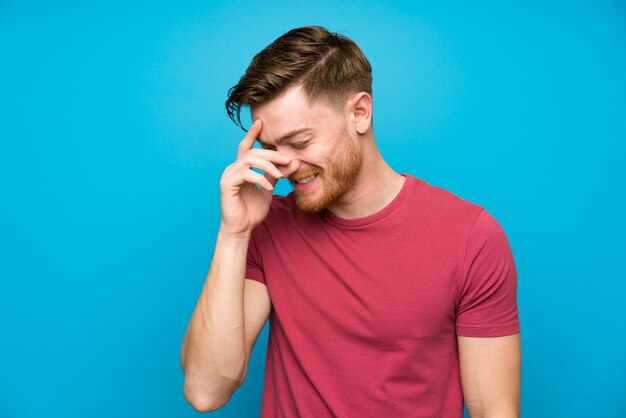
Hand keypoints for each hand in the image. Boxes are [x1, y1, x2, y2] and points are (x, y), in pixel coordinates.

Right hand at [219, 119, 299, 236]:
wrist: (241, 229)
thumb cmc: (252, 211)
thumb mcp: (268, 189)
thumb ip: (276, 175)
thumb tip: (293, 162)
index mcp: (241, 168)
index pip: (246, 146)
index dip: (252, 133)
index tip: (260, 121)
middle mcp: (233, 168)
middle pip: (253, 152)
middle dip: (272, 154)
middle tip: (288, 159)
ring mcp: (228, 175)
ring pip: (249, 160)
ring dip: (268, 166)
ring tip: (280, 175)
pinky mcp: (227, 184)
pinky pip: (245, 174)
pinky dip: (259, 178)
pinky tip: (269, 187)